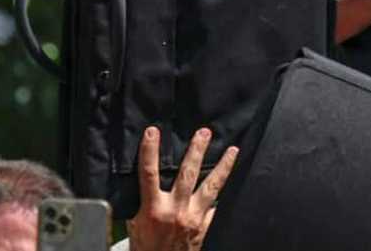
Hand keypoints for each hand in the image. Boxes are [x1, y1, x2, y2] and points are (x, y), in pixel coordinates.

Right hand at [127, 126, 237, 250]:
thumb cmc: (145, 247)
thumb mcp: (136, 224)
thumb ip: (142, 202)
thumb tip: (145, 179)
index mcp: (153, 209)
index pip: (149, 174)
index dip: (150, 151)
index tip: (153, 131)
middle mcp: (176, 210)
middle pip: (188, 173)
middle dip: (197, 150)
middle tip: (205, 132)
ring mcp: (194, 217)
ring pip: (212, 186)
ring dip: (224, 166)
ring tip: (233, 150)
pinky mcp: (205, 225)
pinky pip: (217, 206)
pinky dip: (223, 194)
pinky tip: (234, 180)